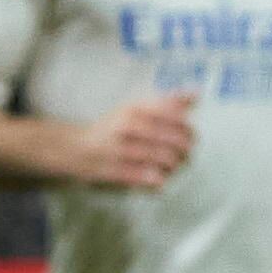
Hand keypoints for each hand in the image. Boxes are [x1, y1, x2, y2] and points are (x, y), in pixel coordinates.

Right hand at [72, 92, 195, 190]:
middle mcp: (128, 126)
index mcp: (135, 108)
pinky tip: (159, 177)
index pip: (175, 117)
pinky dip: (159, 179)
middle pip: (174, 140)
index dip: (189, 129)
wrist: (75, 147)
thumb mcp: (136, 107)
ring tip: (174, 166)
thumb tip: (196, 93)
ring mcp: (121, 149)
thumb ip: (166, 101)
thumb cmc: (113, 127)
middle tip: (186, 155)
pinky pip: (148, 177)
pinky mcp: (114, 171)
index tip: (191, 136)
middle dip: (186, 151)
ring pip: (165, 160)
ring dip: (175, 166)